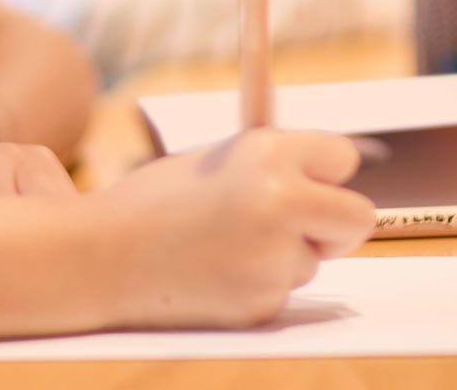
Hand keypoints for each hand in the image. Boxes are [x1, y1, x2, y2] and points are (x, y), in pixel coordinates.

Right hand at [97, 129, 375, 329]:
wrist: (99, 256)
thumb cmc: (154, 201)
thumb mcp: (215, 160)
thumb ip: (274, 163)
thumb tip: (331, 170)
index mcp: (267, 154)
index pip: (342, 157)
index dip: (325, 169)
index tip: (310, 175)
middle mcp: (280, 202)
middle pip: (358, 217)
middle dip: (335, 221)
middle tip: (298, 220)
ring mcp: (274, 258)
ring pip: (314, 258)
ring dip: (284, 254)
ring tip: (223, 243)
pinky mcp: (263, 303)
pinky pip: (284, 290)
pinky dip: (259, 283)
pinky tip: (215, 271)